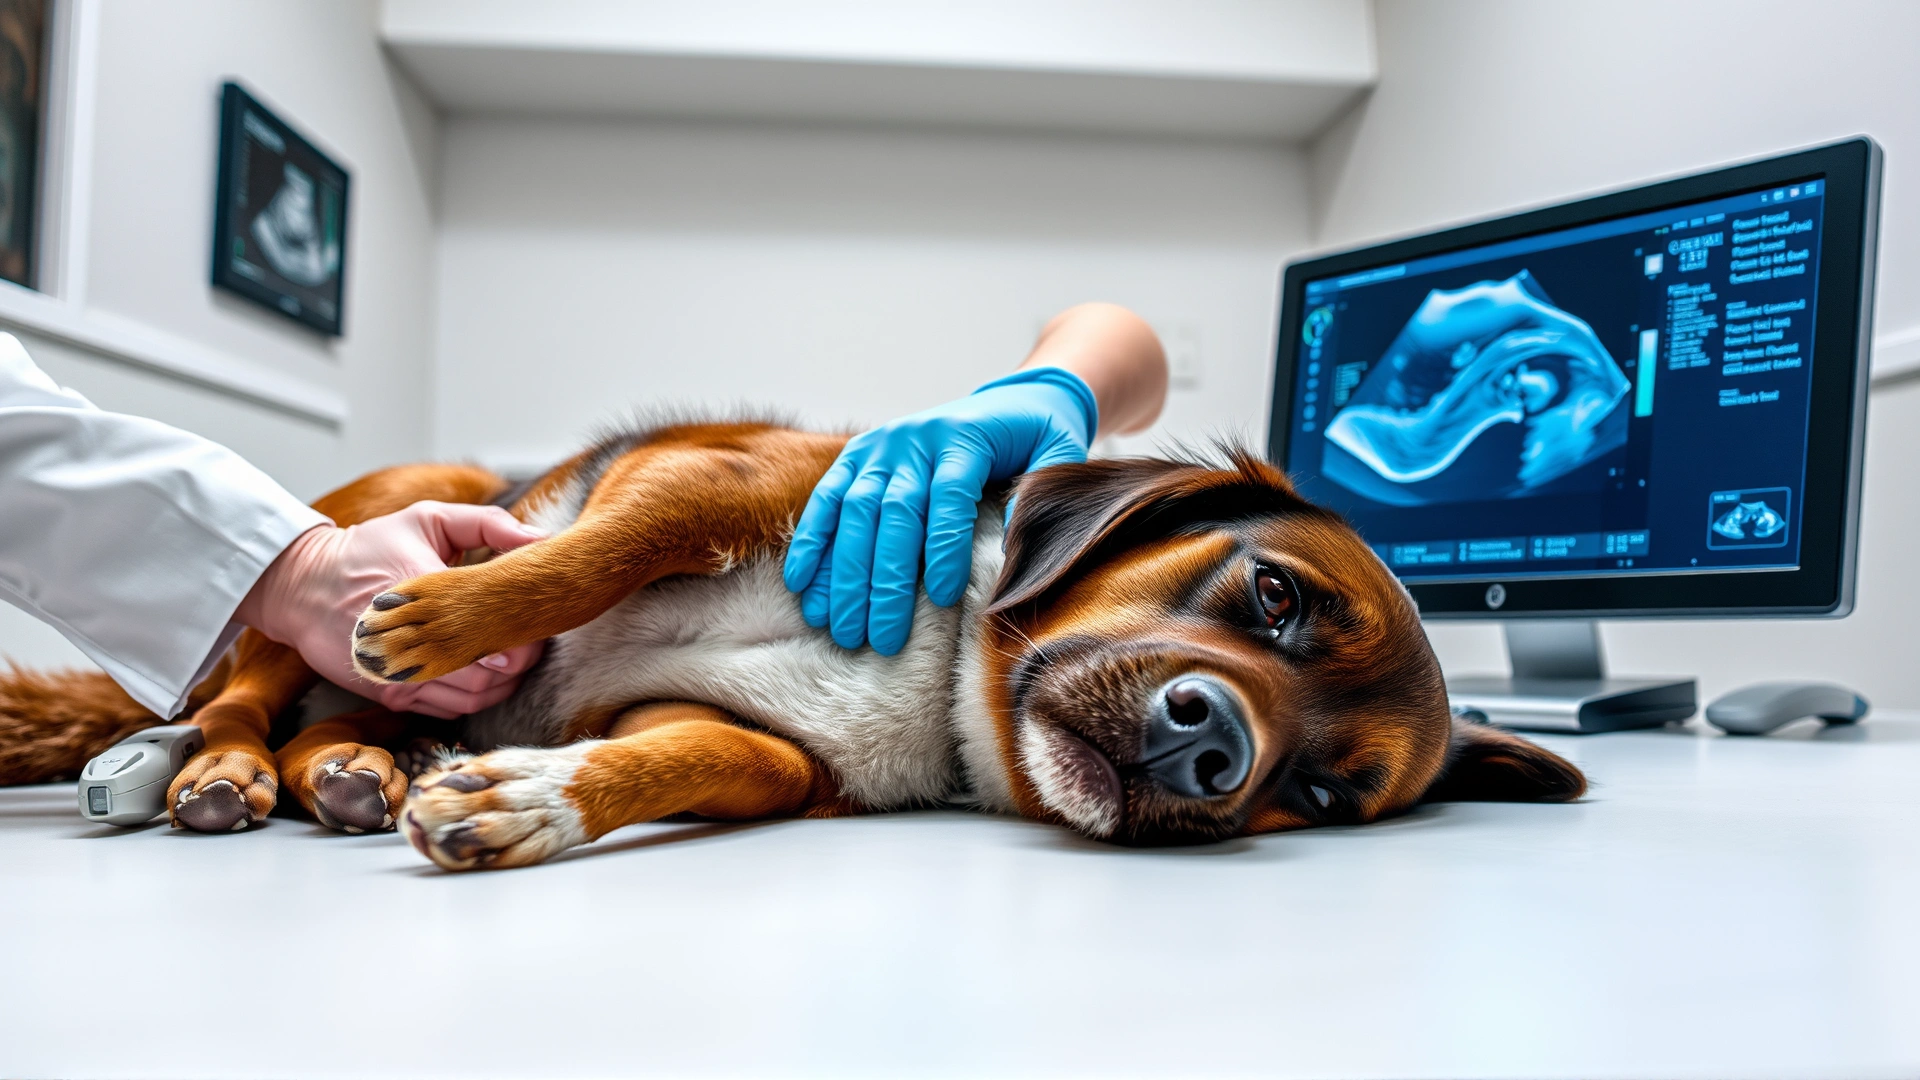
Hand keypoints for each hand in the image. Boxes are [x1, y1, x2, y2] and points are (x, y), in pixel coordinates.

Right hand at [237, 502, 548, 717]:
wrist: (302, 587)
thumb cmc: (370, 549)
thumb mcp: (426, 519)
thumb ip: (487, 524)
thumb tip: (541, 539)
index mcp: (422, 593)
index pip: (489, 632)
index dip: (524, 635)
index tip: (536, 619)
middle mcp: (409, 642)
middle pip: (488, 675)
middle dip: (520, 662)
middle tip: (532, 639)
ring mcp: (399, 674)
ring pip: (472, 698)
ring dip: (503, 684)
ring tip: (514, 657)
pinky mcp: (390, 692)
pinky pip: (448, 708)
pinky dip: (474, 697)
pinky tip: (485, 674)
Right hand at [783, 367, 1096, 654]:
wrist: (1016, 400)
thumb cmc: (1040, 441)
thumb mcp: (1060, 456)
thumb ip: (1044, 495)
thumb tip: (1017, 551)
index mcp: (964, 439)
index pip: (948, 497)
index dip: (944, 548)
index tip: (944, 599)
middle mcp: (914, 439)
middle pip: (893, 512)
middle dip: (885, 580)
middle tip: (882, 638)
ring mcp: (880, 446)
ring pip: (854, 511)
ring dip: (843, 574)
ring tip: (841, 627)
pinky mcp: (856, 455)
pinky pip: (827, 500)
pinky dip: (811, 543)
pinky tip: (802, 586)